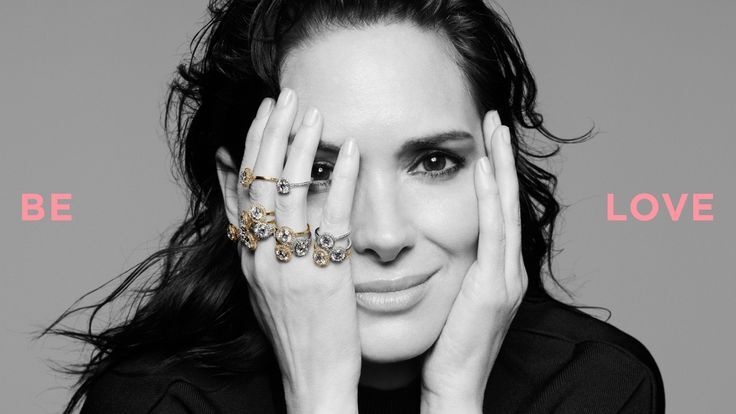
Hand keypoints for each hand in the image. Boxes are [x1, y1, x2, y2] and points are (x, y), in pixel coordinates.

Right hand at [216, 89, 360, 413]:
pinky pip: (332, 216)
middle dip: (274, 132)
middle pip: (261, 179)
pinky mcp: (326, 274)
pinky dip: (340, 180)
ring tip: (313, 111)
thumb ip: (255, 244)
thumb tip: (250, 208)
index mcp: (248, 257)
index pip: (242, 188)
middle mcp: (262, 255)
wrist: (312, 380)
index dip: (253, 145)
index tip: (264, 111)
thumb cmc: (296, 333)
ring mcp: (291, 264)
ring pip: (290, 191)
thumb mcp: (263, 288)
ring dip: (301, 146)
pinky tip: (351, 152)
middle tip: (288, 95)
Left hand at [419, 110, 528, 412]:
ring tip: (495, 128)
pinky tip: (484, 167)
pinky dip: (489, 197)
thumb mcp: (447, 300)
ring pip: (504, 208)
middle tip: (495, 118)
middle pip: (506, 200)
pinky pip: (493, 232)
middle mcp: (508, 268)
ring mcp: (506, 276)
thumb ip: (445, 271)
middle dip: (502, 157)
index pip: (495, 210)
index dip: (493, 172)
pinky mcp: (495, 286)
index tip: (484, 138)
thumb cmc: (444, 348)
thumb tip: (420, 247)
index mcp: (495, 271)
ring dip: (501, 165)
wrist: (455, 387)